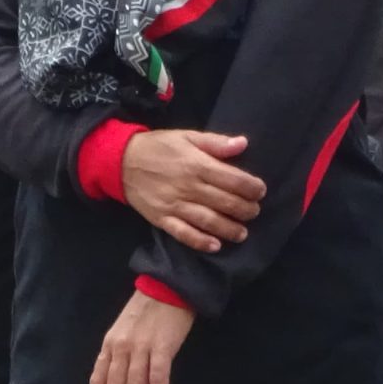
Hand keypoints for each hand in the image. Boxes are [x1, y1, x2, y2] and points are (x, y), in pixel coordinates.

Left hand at [88, 289, 194, 383]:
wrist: (171, 284)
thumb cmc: (149, 309)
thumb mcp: (124, 330)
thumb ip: (118, 354)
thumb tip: (118, 383)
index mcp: (109, 345)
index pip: (98, 382)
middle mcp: (121, 349)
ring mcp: (141, 347)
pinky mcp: (162, 346)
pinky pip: (157, 377)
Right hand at [121, 130, 262, 252]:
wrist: (121, 162)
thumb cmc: (160, 147)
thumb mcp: (188, 136)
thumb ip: (216, 142)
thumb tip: (244, 143)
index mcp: (197, 164)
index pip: (232, 179)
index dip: (251, 187)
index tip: (261, 191)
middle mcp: (187, 187)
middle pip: (223, 201)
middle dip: (244, 209)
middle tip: (255, 212)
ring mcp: (173, 205)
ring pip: (206, 220)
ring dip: (228, 229)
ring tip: (242, 233)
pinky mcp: (160, 218)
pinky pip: (182, 233)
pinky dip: (199, 241)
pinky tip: (215, 246)